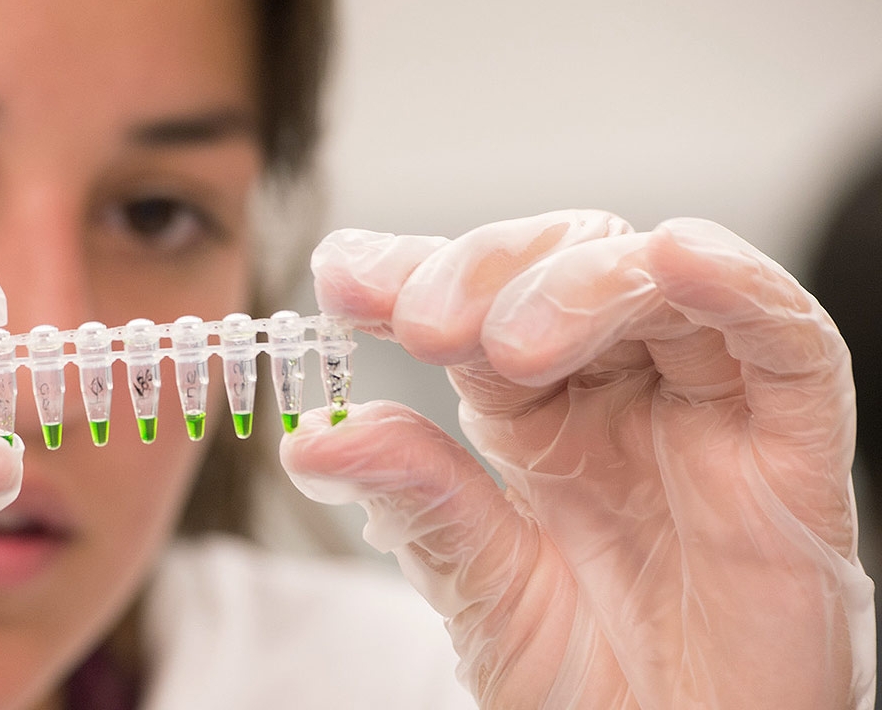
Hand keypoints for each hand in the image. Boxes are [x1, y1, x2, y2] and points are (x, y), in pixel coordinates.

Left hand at [281, 210, 873, 707]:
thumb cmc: (599, 689)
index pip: (475, 308)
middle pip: (564, 263)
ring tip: (506, 344)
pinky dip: (733, 281)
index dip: (408, 273)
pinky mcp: (796, 449)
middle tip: (423, 323)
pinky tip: (672, 256)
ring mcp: (709, 413)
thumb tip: (314, 438)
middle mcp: (622, 398)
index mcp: (539, 420)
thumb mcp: (483, 589)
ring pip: (658, 280)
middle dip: (486, 272)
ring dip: (577, 281)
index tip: (340, 275)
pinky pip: (784, 337)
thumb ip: (418, 501)